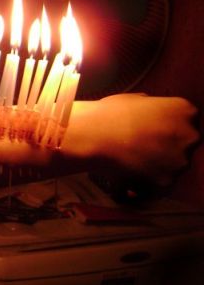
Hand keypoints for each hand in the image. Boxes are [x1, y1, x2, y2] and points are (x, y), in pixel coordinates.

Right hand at [64, 94, 199, 185]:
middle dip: (167, 148)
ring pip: (174, 166)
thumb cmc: (110, 114)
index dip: (170, 129)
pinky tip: (129, 175)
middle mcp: (190, 135)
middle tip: (142, 148)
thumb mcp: (136, 100)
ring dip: (157, 166)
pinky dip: (147, 183)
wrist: (94, 135)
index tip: (154, 133)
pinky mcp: (167, 180)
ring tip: (132, 162)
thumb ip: (154, 109)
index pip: (188, 122)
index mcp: (185, 110)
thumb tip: (153, 116)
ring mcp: (181, 160)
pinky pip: (159, 184)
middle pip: (185, 145)